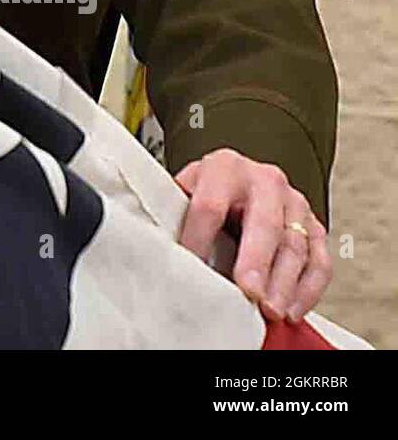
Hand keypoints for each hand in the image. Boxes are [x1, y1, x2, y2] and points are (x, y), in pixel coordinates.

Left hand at [174, 148, 331, 321]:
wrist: (237, 180)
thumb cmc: (208, 192)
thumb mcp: (186, 192)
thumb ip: (176, 216)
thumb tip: (159, 252)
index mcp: (224, 167)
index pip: (210, 204)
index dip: (200, 238)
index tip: (193, 268)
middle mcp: (264, 180)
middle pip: (263, 222)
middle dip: (257, 261)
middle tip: (250, 292)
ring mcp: (293, 203)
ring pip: (295, 245)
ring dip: (284, 283)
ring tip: (270, 310)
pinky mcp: (314, 227)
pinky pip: (319, 261)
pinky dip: (308, 289)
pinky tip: (292, 308)